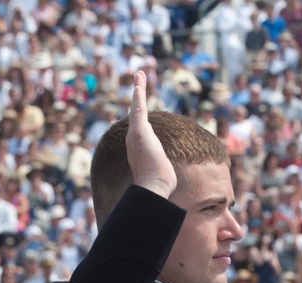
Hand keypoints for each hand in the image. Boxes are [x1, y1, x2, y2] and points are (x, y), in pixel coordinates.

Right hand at [126, 71, 175, 199]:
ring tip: (139, 75)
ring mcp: (135, 135)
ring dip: (138, 89)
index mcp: (138, 148)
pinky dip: (138, 95)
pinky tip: (139, 83)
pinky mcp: (140, 131)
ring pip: (136, 107)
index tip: (139, 106)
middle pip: (134, 113)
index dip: (138, 116)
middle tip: (137, 83)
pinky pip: (138, 108)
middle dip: (136, 97)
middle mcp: (133, 140)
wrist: (153, 187)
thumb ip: (162, 172)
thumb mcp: (162, 174)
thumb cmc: (159, 185)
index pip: (138, 128)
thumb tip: (169, 183)